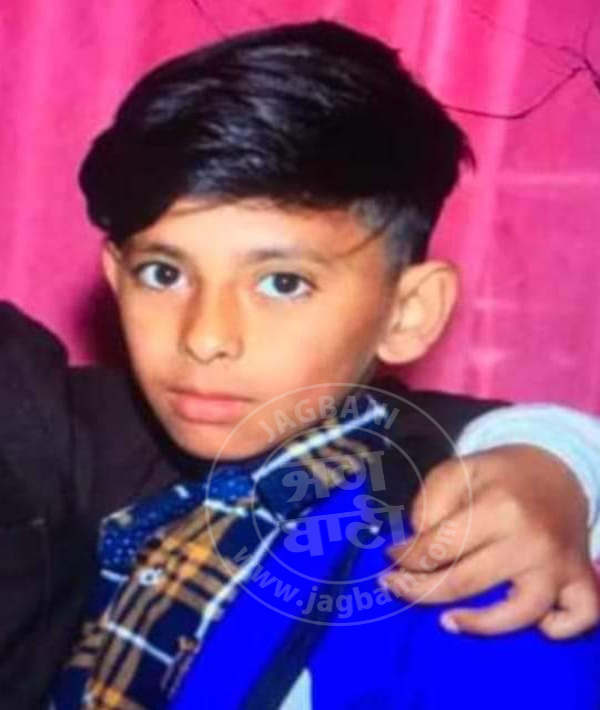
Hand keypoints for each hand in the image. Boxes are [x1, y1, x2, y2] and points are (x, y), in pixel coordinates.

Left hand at [383, 445, 599, 637]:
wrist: (556, 470)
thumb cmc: (500, 475)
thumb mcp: (458, 470)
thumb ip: (430, 501)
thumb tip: (415, 542)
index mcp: (499, 507)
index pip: (441, 546)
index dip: (406, 556)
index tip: (391, 557)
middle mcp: (531, 540)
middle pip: (466, 583)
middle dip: (419, 590)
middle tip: (395, 587)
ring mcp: (559, 565)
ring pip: (518, 614)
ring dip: (478, 625)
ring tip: (447, 622)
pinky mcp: (581, 578)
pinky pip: (578, 617)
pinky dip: (557, 628)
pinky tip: (531, 623)